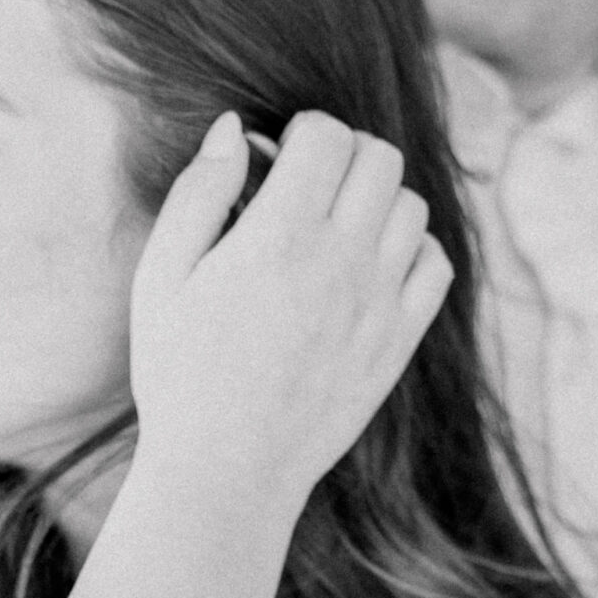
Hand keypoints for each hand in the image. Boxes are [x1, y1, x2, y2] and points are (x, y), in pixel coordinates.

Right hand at [129, 110, 451, 523]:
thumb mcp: (161, 278)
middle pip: (380, 158)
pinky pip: (436, 265)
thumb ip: (198, 193)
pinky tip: (371, 266)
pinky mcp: (398, 342)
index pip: (327, 136)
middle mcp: (341, 262)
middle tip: (310, 186)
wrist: (226, 471)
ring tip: (338, 228)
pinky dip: (412, 250)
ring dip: (378, 201)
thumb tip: (234, 126)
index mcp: (278, 238)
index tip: (277, 159)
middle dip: (345, 155)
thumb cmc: (179, 375)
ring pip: (412, 207)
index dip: (302, 133)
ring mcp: (379, 304)